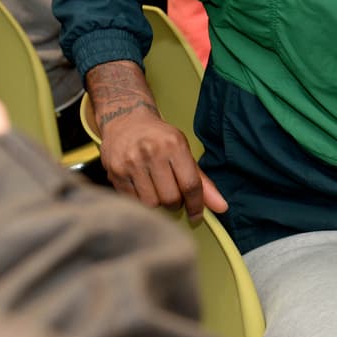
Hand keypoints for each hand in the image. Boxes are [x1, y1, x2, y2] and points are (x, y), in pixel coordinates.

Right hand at [87, 61, 226, 218]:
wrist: (125, 121)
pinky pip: (133, 202)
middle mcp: (152, 153)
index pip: (190, 184)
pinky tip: (142, 189)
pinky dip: (141, 202)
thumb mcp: (183, 151)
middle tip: (173, 196)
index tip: (197, 216)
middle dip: (175, 204)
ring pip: (151, 204)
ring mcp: (131, 163)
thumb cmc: (159, 138)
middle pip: (170, 198)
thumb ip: (202, 180)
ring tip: (157, 191)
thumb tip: (221, 207)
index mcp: (173, 144)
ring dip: (158, 204)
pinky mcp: (115, 173)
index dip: (196, 205)